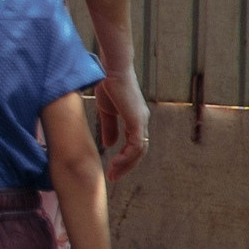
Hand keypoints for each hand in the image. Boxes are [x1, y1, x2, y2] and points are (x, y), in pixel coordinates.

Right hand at [97, 63, 149, 182]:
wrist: (110, 70)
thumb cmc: (108, 85)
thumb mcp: (106, 111)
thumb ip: (109, 128)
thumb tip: (110, 145)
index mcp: (135, 120)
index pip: (134, 145)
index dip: (124, 159)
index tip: (112, 169)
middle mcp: (141, 122)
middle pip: (139, 152)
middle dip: (126, 166)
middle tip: (113, 177)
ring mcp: (141, 121)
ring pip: (138, 151)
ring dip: (126, 165)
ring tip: (112, 173)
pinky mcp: (137, 121)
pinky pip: (135, 145)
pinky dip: (126, 156)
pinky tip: (115, 162)